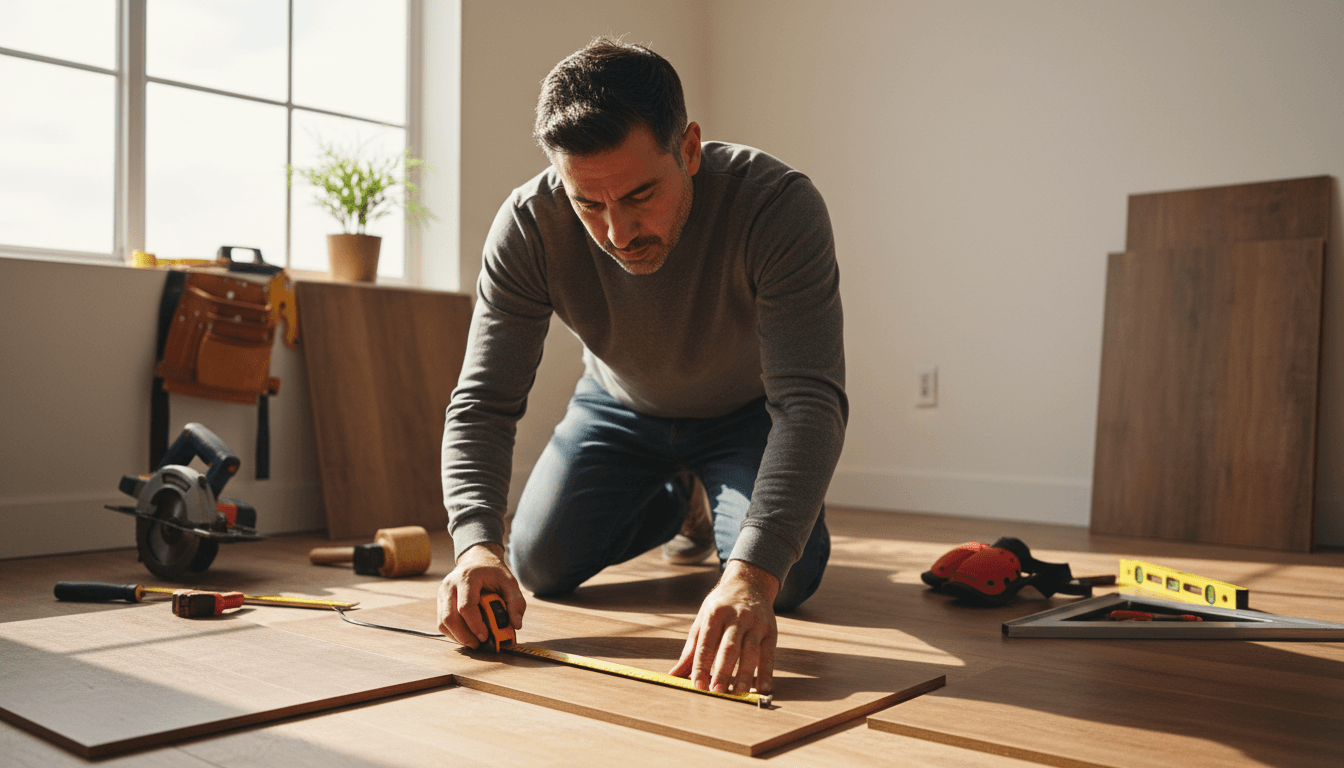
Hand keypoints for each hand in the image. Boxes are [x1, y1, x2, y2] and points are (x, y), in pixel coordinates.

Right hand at [436, 543, 525, 648]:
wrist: (477, 560)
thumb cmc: (493, 572)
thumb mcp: (509, 582)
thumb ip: (516, 602)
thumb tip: (516, 625)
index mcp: (467, 578)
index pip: (466, 606)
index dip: (474, 625)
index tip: (485, 636)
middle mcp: (450, 585)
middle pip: (449, 617)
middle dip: (463, 635)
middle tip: (478, 644)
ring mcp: (442, 593)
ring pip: (443, 622)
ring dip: (457, 636)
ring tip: (473, 641)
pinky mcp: (440, 601)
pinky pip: (442, 622)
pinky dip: (453, 633)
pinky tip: (466, 635)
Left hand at [669, 559, 779, 694]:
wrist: (749, 584)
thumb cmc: (721, 606)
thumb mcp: (703, 619)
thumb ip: (691, 649)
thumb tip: (674, 675)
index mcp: (715, 613)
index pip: (706, 644)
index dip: (701, 665)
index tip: (698, 685)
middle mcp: (737, 617)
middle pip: (729, 647)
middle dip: (722, 671)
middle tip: (716, 692)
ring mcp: (755, 624)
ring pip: (750, 651)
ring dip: (745, 674)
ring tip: (738, 693)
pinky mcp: (770, 631)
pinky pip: (769, 654)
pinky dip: (767, 673)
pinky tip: (763, 688)